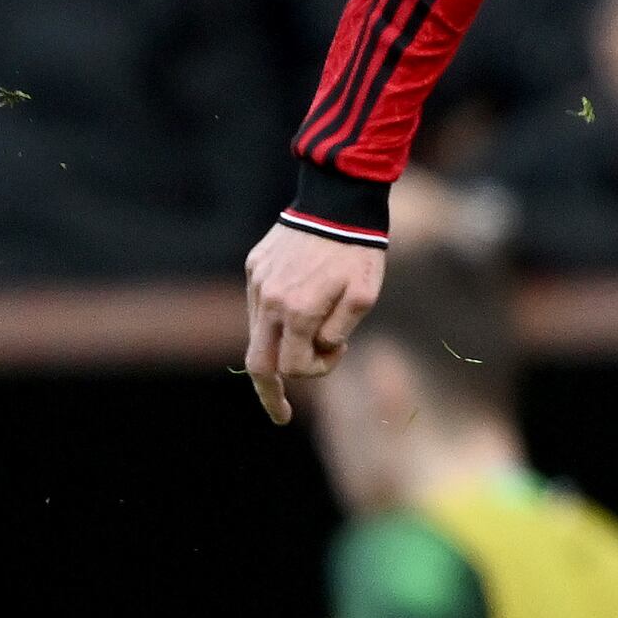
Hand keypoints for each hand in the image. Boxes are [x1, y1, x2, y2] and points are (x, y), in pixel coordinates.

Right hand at [242, 222, 386, 423]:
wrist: (336, 202)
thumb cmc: (359, 253)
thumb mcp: (363, 298)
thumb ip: (337, 332)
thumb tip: (317, 350)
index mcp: (298, 313)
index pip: (295, 368)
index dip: (319, 371)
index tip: (339, 352)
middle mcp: (269, 302)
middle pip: (258, 364)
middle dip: (269, 394)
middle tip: (282, 415)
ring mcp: (257, 284)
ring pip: (256, 334)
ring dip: (276, 350)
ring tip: (298, 351)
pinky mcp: (254, 267)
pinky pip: (258, 305)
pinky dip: (274, 319)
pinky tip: (296, 309)